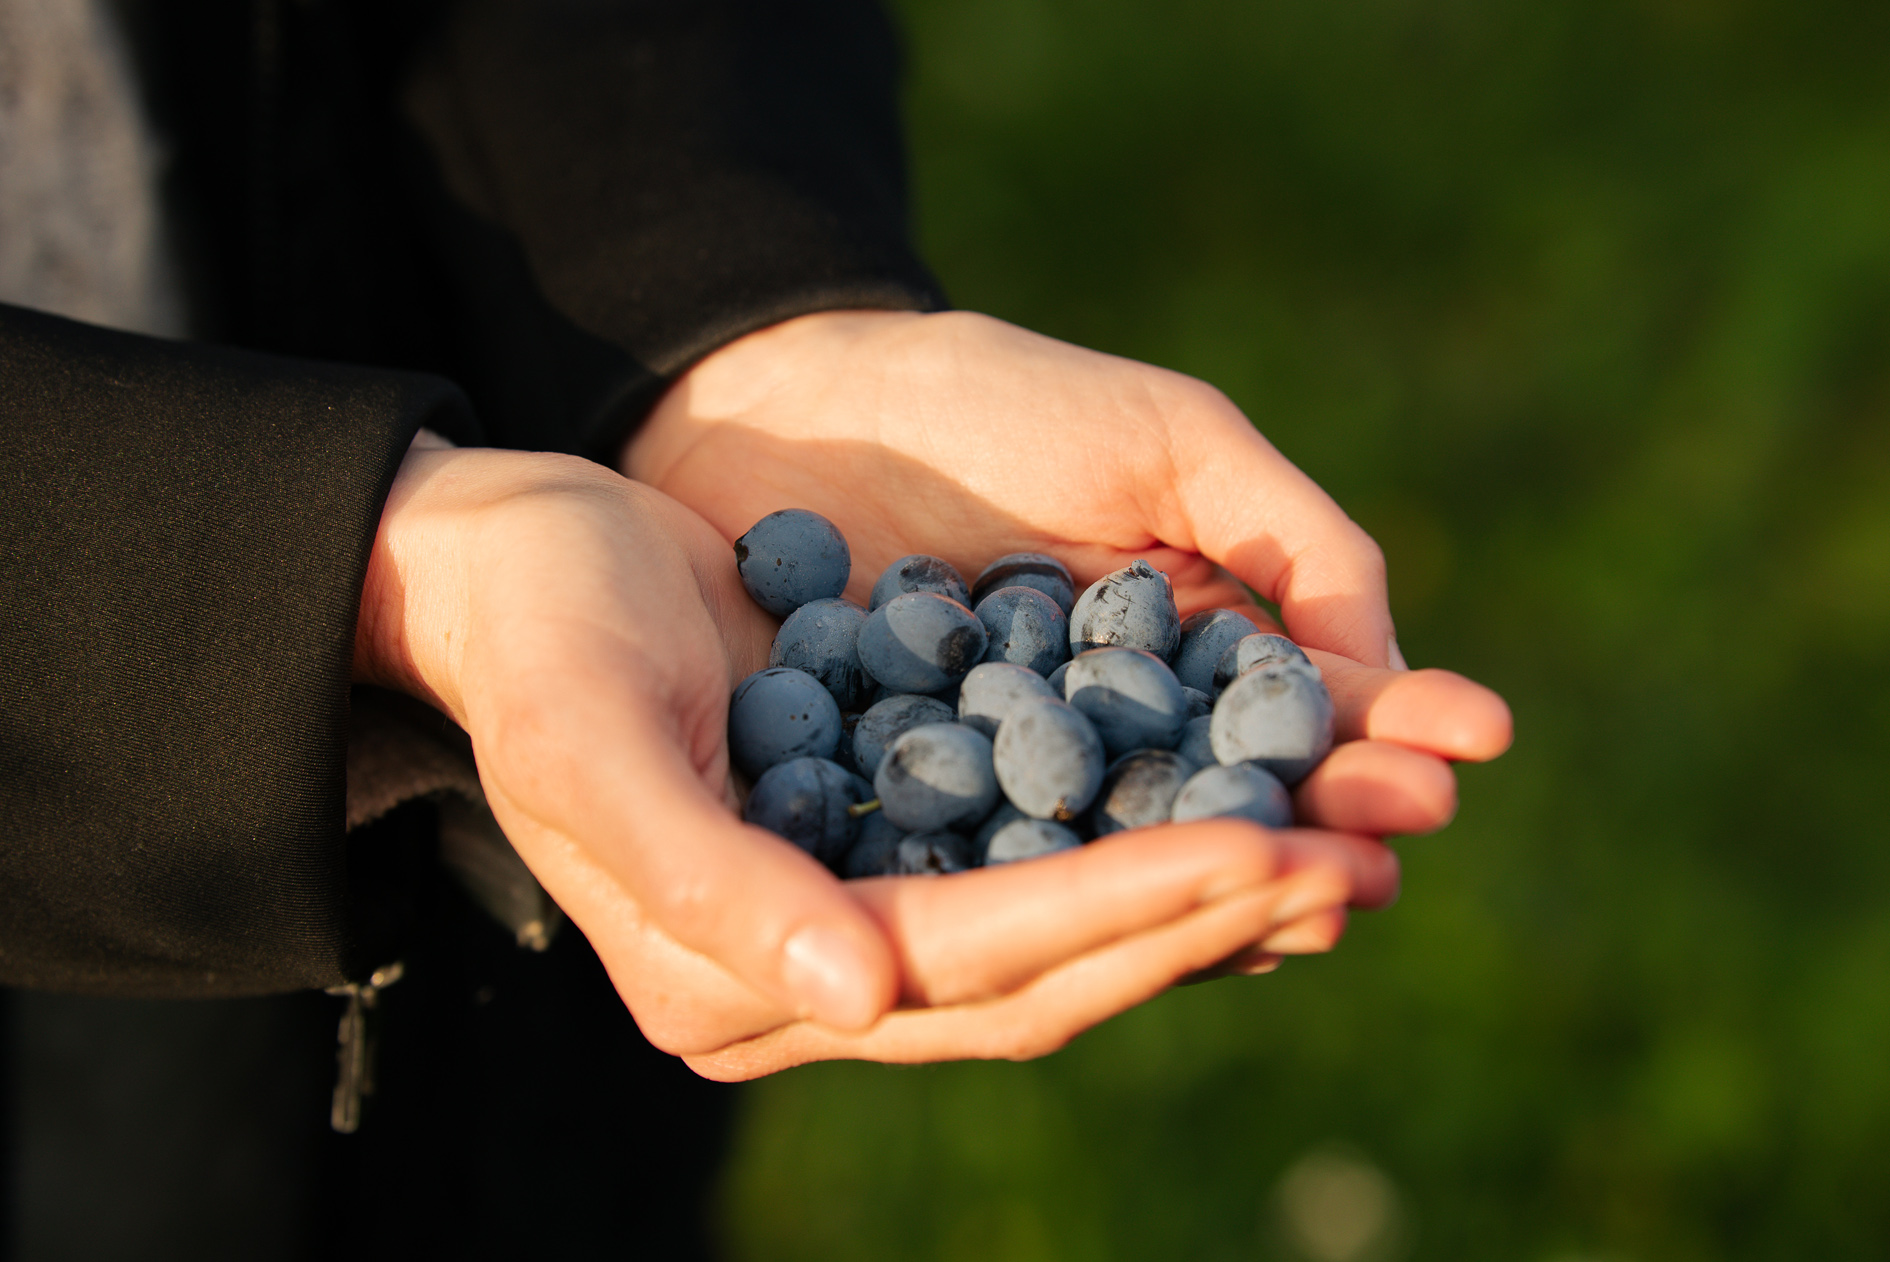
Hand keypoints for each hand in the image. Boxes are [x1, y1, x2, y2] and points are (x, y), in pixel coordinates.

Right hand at [355, 441, 1394, 1078]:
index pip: (970, 962)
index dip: (1122, 915)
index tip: (1266, 854)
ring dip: (1205, 892)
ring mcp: (859, 919)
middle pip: (1044, 971)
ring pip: (1065, 930)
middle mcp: (812, 979)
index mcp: (736, 983)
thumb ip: (712, 885)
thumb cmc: (542, 642)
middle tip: (1357, 861)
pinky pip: (1046, 863)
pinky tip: (1250, 797)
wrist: (519, 568)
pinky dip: (1148, 834)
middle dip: (1202, 917)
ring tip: (1346, 844)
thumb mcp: (596, 745)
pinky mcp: (894, 847)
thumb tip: (860, 999)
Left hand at [624, 310, 1512, 844]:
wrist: (789, 403)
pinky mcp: (912, 813)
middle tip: (1387, 857)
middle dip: (1319, 828)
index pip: (1302, 716)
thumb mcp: (1173, 441)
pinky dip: (1055, 894)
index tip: (1470, 746)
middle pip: (1231, 806)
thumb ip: (1292, 543)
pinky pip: (994, 864)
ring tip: (1304, 909)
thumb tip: (1392, 677)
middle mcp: (1120, 738)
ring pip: (1131, 859)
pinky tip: (1114, 918)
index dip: (1383, 733)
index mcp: (1195, 653)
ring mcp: (1017, 788)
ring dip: (1217, 891)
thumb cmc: (997, 403)